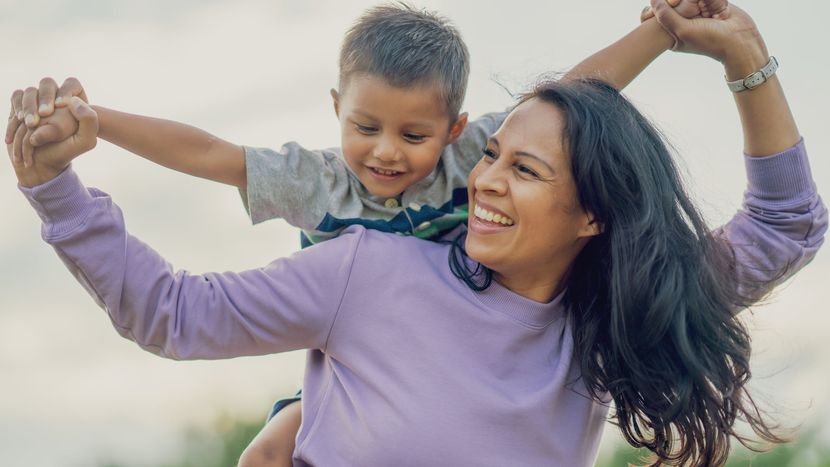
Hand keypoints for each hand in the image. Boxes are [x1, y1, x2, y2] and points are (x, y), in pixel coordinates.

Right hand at [5, 77, 86, 164]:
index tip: (61, 105)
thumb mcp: (84, 141)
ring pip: (30, 90)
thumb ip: (89, 121)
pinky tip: (21, 122)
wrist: (40, 163)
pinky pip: (16, 97)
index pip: (71, 83)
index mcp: (74, 102)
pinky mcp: (20, 106)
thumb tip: (73, 101)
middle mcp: (53, 98)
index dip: (66, 90)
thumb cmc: (64, 152)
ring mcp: (35, 101)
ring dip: (29, 106)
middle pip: (47, 83)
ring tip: (31, 124)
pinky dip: (17, 108)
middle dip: (45, 97)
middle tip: (44, 114)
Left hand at [649, 0, 765, 65]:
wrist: (740, 41)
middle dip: (681, 1)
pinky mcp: (712, 3)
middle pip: (673, 1)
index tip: (670, 6)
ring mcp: (698, 10)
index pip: (657, 14)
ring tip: (708, 13)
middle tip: (696, 11)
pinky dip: (712, 0)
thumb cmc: (709, 41)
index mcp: (672, 31)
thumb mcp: (682, 30)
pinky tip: (717, 11)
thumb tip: (652, 0)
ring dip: (698, 1)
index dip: (659, 6)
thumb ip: (665, 15)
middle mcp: (684, 19)